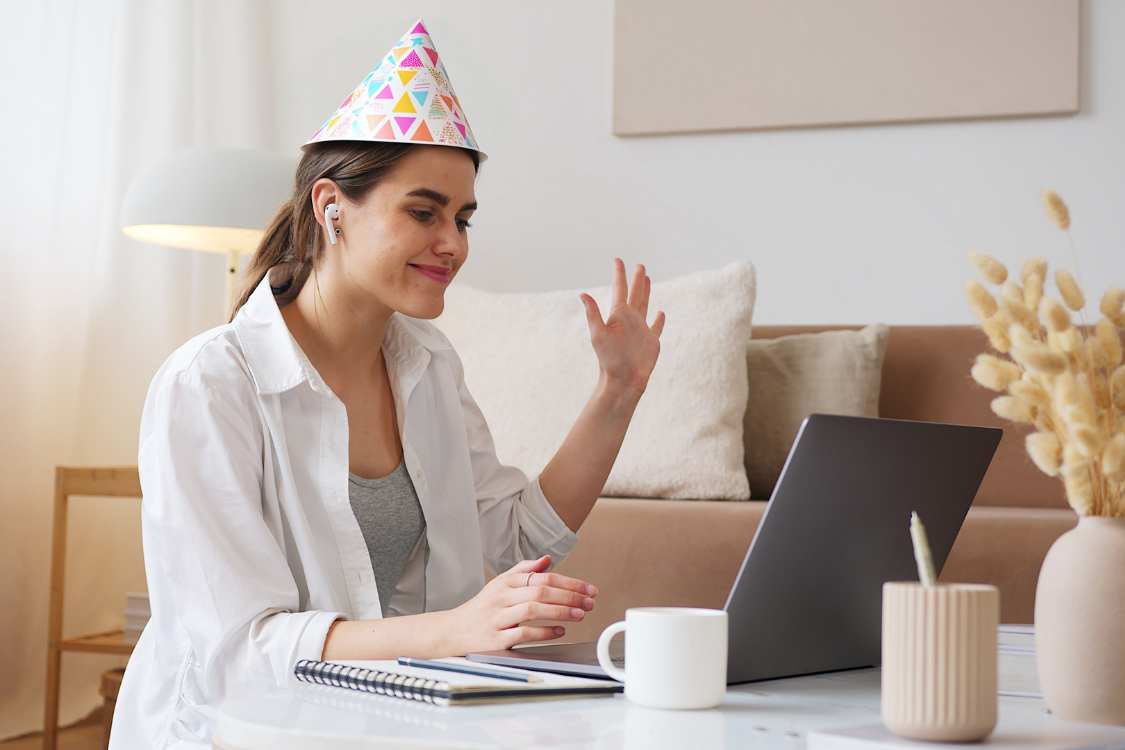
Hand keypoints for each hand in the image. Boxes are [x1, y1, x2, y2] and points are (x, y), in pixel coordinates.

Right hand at [442, 556, 597, 653]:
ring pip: (532, 609)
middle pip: (540, 591)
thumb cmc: (481, 608)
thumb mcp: (500, 584)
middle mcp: (501, 597)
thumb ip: (524, 571)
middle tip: (590, 602)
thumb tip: (547, 560)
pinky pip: (523, 633)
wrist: (452, 631)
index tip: (589, 589)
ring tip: (580, 615)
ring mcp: (498, 618)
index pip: (543, 577)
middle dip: (570, 596)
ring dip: (560, 611)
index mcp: (506, 582)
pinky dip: (544, 632)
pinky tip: (560, 631)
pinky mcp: (495, 639)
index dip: (570, 582)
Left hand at [580, 259, 665, 398]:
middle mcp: (629, 320)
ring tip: (647, 279)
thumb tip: (582, 294)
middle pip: (634, 294)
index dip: (619, 274)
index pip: (619, 289)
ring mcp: (641, 330)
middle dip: (636, 279)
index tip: (617, 260)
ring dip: (646, 292)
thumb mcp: (598, 334)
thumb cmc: (609, 359)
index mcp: (618, 315)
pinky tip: (660, 313)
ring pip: (645, 305)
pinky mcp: (651, 341)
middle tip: (639, 265)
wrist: (623, 380)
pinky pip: (656, 327)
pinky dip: (659, 320)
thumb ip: (592, 314)